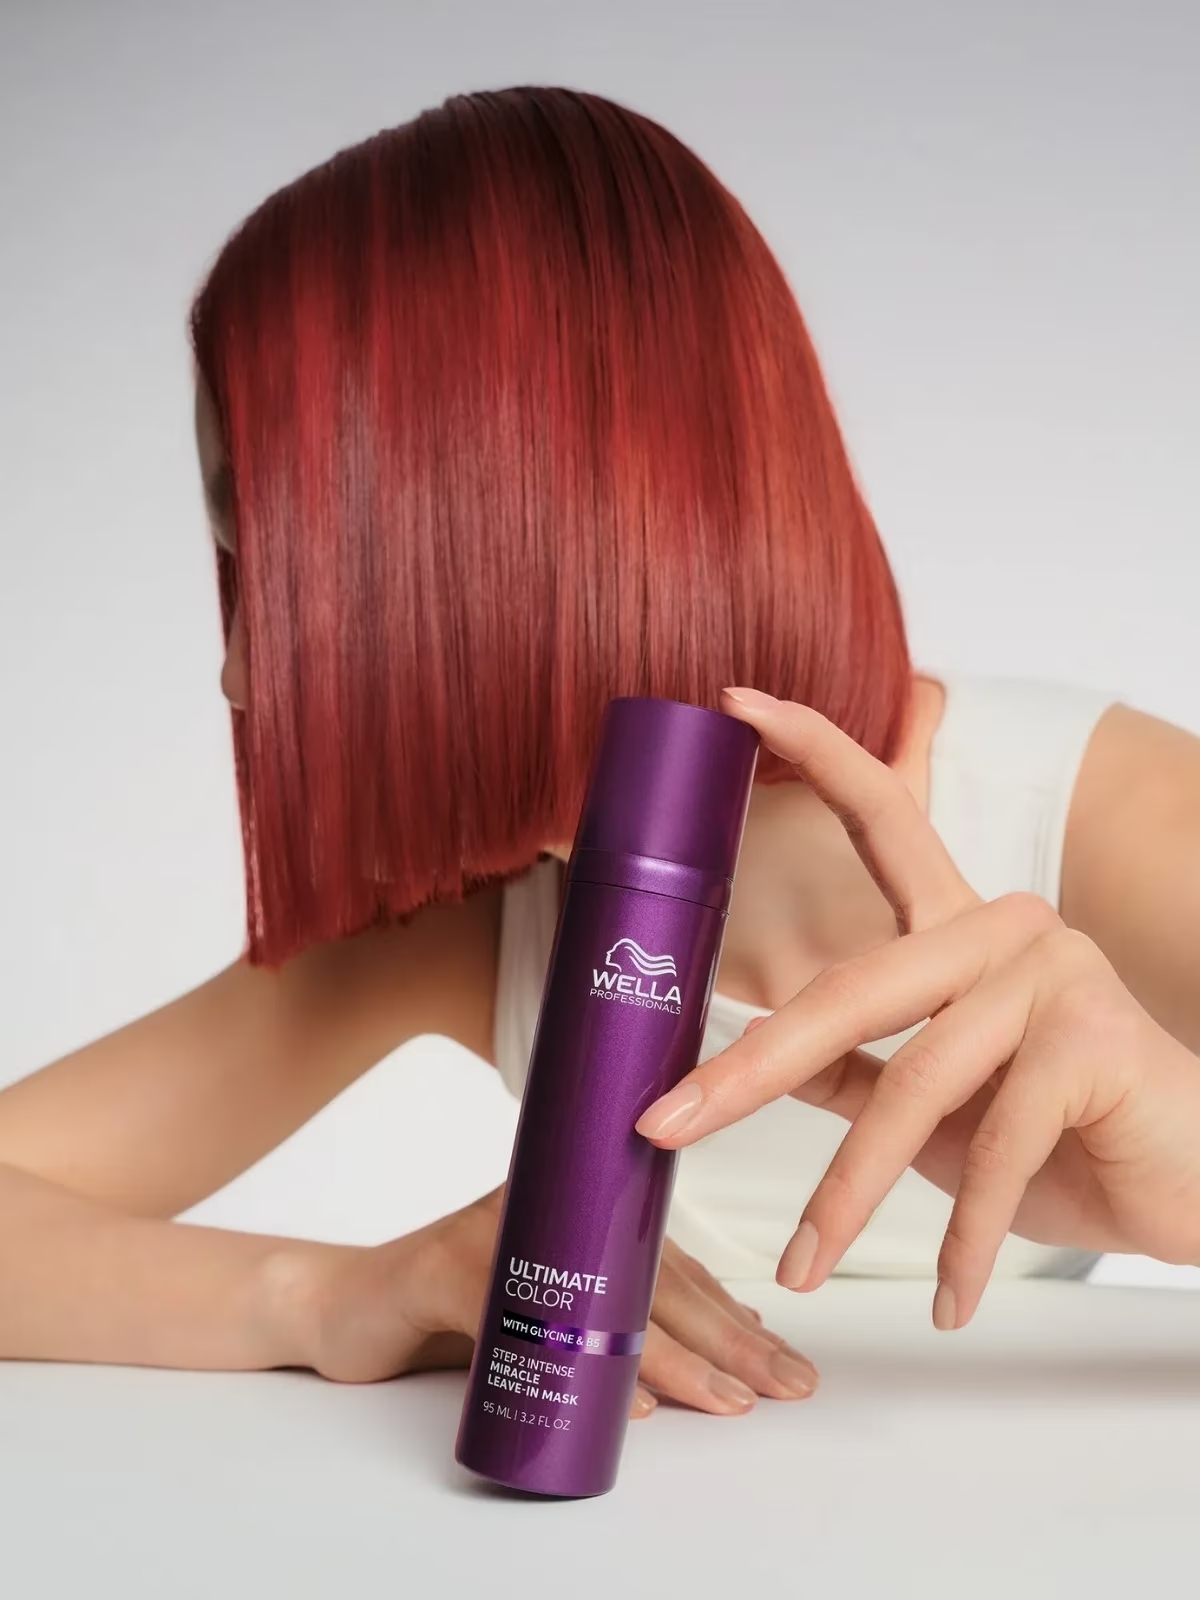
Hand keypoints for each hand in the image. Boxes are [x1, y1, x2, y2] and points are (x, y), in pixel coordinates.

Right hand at [278, 1186, 818, 1413]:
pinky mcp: (450, 1267)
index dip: (731, 1315)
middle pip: (652, 1280)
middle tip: (784, 1382)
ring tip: (729, 1399)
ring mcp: (499, 1232)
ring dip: (675, 1358)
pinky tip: (626, 1403)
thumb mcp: (540, 1309)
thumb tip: (703, 1346)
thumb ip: (606, 1313)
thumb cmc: (448, 1306)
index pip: (669, 1268)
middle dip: (728, 1339)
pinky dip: (579, 1366)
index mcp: (577, 1215)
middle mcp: (547, 1210)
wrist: (344, 1303)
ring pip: (603, 1300)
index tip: (782, 1359)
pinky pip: (528, 1321)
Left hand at [636, 686, 1199, 1331]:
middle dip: (748, 1071)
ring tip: (807, 1269)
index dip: (814, 748)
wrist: (1196, 1186)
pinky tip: (945, 1297)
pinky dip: (958, 1237)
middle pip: (850, 987)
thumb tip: (757, 1062)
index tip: (736, 701)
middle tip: (664, 1125)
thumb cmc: (1069, 1136)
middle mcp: (1004, 926)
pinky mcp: (1092, 1039)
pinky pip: (993, 1148)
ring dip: (849, 1197)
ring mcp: (1052, 973)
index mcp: (961, 927)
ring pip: (913, 1087)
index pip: (884, 814)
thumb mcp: (945, 1103)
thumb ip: (863, 1070)